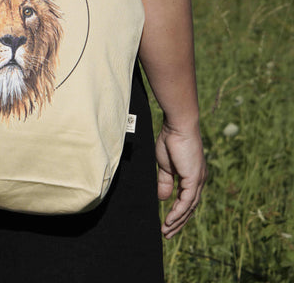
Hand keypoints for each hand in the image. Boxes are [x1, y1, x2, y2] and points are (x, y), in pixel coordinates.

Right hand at [156, 118, 206, 238]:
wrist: (177, 127)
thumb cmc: (171, 141)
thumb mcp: (165, 166)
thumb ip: (165, 182)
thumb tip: (163, 199)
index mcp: (192, 177)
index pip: (186, 201)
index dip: (177, 214)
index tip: (167, 224)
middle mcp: (198, 181)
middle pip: (190, 208)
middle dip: (178, 223)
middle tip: (167, 235)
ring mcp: (198, 180)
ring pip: (189, 208)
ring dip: (177, 221)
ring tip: (166, 231)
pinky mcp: (194, 179)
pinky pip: (186, 201)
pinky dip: (178, 212)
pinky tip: (170, 220)